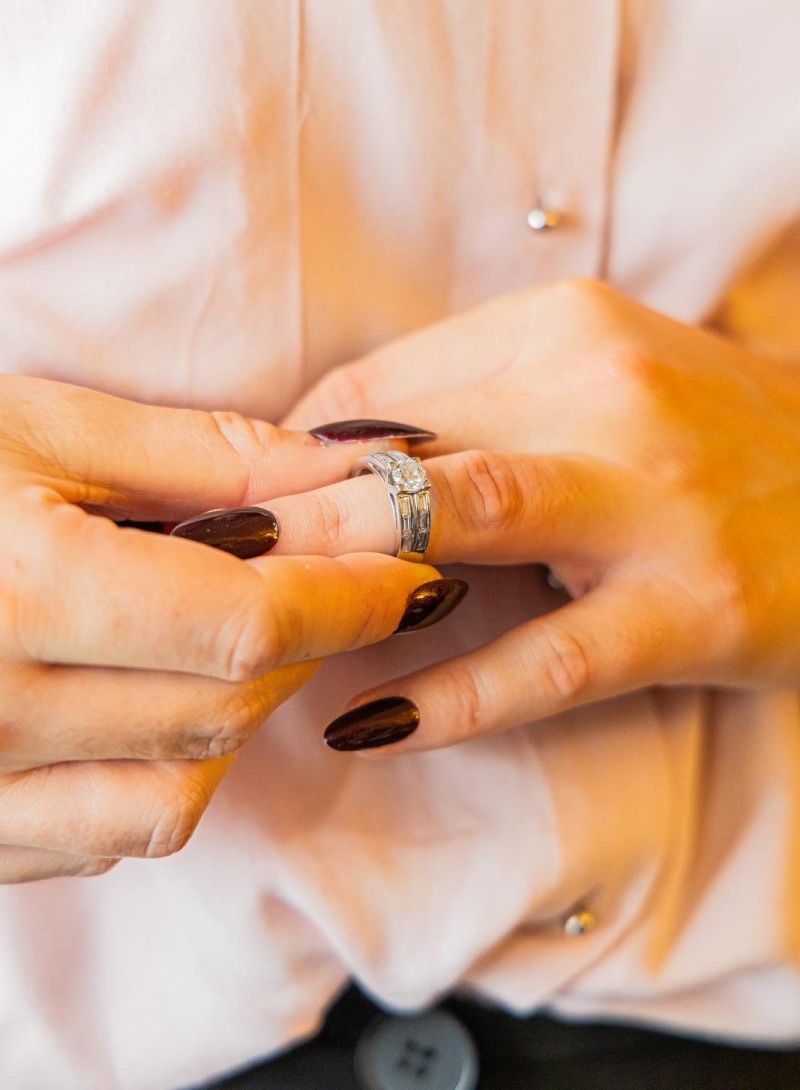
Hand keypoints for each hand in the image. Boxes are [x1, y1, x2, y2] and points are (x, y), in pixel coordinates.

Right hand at [0, 375, 443, 879]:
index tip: (411, 567)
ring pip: (182, 783)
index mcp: (18, 589)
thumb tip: (335, 472)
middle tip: (346, 578)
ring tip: (245, 630)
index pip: (246, 623)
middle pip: (227, 707)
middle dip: (313, 641)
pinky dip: (168, 770)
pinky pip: (112, 831)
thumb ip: (196, 459)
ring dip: (244, 709)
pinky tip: (157, 698)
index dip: (351, 597)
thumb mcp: (34, 428)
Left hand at [275, 279, 799, 751]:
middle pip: (400, 449)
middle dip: (282, 512)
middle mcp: (603, 393)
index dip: (284, 457)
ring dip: (341, 575)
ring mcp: (648, 502)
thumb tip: (319, 453)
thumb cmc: (696, 430)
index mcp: (563, 328)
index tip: (234, 511)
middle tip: (196, 569)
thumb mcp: (589, 372)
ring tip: (258, 630)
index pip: (377, 391)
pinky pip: (544, 659)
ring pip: (462, 523)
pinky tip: (369, 723)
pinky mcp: (687, 607)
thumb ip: (467, 396)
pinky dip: (448, 696)